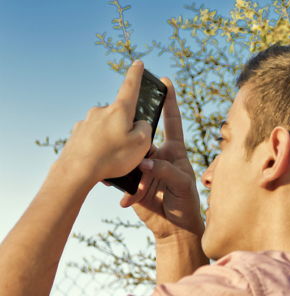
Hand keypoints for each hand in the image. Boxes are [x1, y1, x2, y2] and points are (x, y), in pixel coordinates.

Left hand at [59, 61, 151, 182]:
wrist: (77, 171)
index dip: (136, 74)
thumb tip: (139, 125)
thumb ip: (146, 129)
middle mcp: (101, 112)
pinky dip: (100, 151)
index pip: (130, 87)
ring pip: (107, 130)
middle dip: (127, 129)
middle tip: (131, 150)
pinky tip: (101, 164)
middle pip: (121, 116)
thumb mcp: (142, 144)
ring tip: (115, 163)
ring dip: (113, 142)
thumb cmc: (113, 156)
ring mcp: (86, 123)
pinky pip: (94, 141)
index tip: (138, 63)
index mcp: (119, 110)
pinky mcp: (77, 135)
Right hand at [120, 78, 203, 239]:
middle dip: (136, 140)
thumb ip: (166, 170)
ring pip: (128, 157)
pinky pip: (120, 178)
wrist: (174, 228)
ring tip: (137, 185)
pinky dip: (121, 187)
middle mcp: (157, 155)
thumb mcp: (182, 185)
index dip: (170, 101)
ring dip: (127, 169)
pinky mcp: (132, 182)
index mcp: (175, 151)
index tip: (165, 81)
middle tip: (137, 153)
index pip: (172, 121)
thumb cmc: (186, 203)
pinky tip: (126, 199)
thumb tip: (145, 163)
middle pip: (142, 138)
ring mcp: (143, 168)